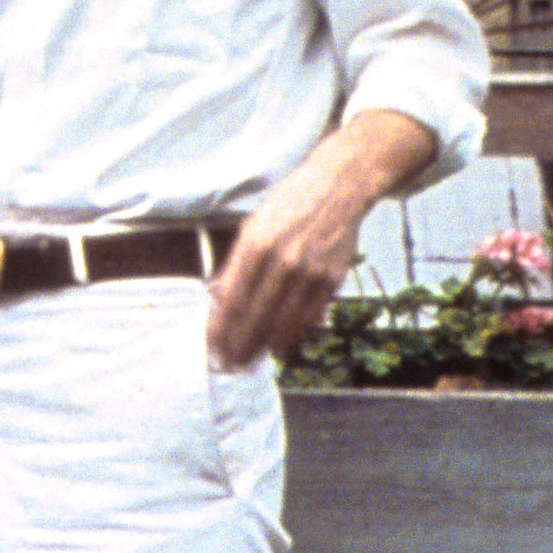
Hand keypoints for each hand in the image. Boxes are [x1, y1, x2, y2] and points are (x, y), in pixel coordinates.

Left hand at [206, 110, 434, 365]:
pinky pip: (309, 316)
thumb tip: (219, 298)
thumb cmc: (291, 203)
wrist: (340, 186)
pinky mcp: (332, 279)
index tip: (212, 347)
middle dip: (239, 346)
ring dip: (264, 348)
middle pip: (255, 316)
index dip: (221, 328)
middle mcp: (283, 260)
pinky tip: (279, 348)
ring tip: (249, 364)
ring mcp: (310, 272)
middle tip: (228, 366)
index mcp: (256, 244)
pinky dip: (292, 335)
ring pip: (283, 323)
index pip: (232, 298)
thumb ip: (236, 263)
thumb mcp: (253, 225)